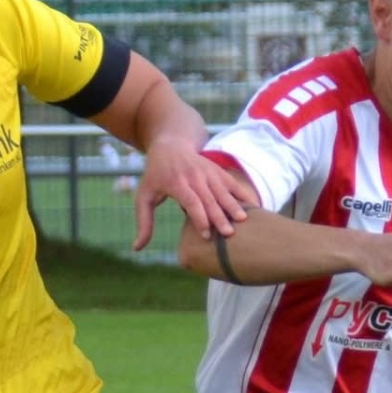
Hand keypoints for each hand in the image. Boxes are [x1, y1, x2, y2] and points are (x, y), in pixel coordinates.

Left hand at [133, 135, 247, 250]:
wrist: (171, 144)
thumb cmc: (155, 175)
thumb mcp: (144, 196)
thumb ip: (143, 222)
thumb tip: (137, 248)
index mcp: (176, 183)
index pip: (190, 201)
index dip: (199, 218)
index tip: (205, 236)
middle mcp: (194, 176)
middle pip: (209, 198)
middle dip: (219, 216)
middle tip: (229, 234)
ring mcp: (208, 172)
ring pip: (223, 190)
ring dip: (233, 205)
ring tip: (243, 221)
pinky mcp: (217, 171)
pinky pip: (232, 183)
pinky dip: (242, 194)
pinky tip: (254, 207)